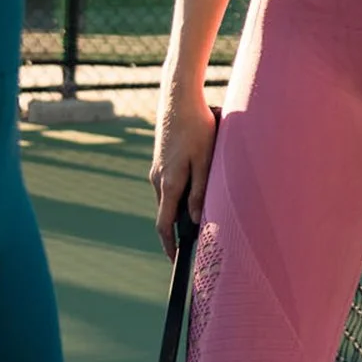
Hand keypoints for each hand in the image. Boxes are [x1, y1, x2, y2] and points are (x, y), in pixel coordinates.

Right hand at [151, 87, 219, 260]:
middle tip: (193, 246)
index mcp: (169, 183)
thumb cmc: (197, 127)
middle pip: (166, 214)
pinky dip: (179, 194)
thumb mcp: (205, 160)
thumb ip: (200, 191)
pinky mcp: (161, 160)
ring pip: (169, 198)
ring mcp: (157, 170)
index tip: (175, 262)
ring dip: (180, 210)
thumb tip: (193, 221)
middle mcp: (158, 179)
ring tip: (199, 218)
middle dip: (176, 232)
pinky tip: (195, 188)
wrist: (178, 99)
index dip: (169, 246)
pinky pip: (169, 185)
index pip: (164, 226)